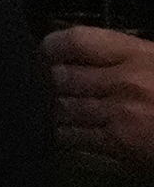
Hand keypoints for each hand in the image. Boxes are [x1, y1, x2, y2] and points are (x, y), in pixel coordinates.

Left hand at [45, 24, 153, 173]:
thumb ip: (131, 56)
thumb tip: (95, 55)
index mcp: (139, 54)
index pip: (77, 41)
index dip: (53, 45)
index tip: (47, 51)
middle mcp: (123, 81)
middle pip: (62, 76)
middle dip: (53, 82)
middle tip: (51, 86)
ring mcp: (118, 114)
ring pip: (63, 108)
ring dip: (59, 109)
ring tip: (62, 110)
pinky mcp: (119, 145)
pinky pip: (75, 137)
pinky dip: (67, 134)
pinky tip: (71, 133)